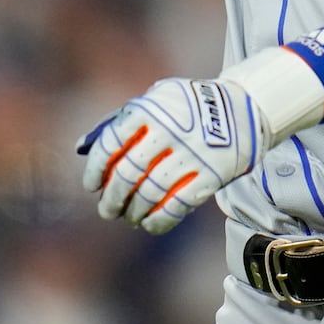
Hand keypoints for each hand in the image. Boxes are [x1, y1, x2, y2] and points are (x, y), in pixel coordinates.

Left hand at [77, 76, 267, 234]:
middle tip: (107, 210)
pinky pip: (178, 205)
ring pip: (151, 193)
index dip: (96, 169)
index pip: (111, 144)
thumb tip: (81, 147)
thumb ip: (120, 121)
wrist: (242, 106)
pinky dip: (159, 220)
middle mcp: (169, 130)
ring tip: (128, 217)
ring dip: (134, 212)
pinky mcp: (211, 174)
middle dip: (112, 198)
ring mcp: (191, 153)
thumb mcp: (154, 100)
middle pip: (128, 174)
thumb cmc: (187, 106)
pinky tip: (149, 223)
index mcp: (149, 109)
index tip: (92, 186)